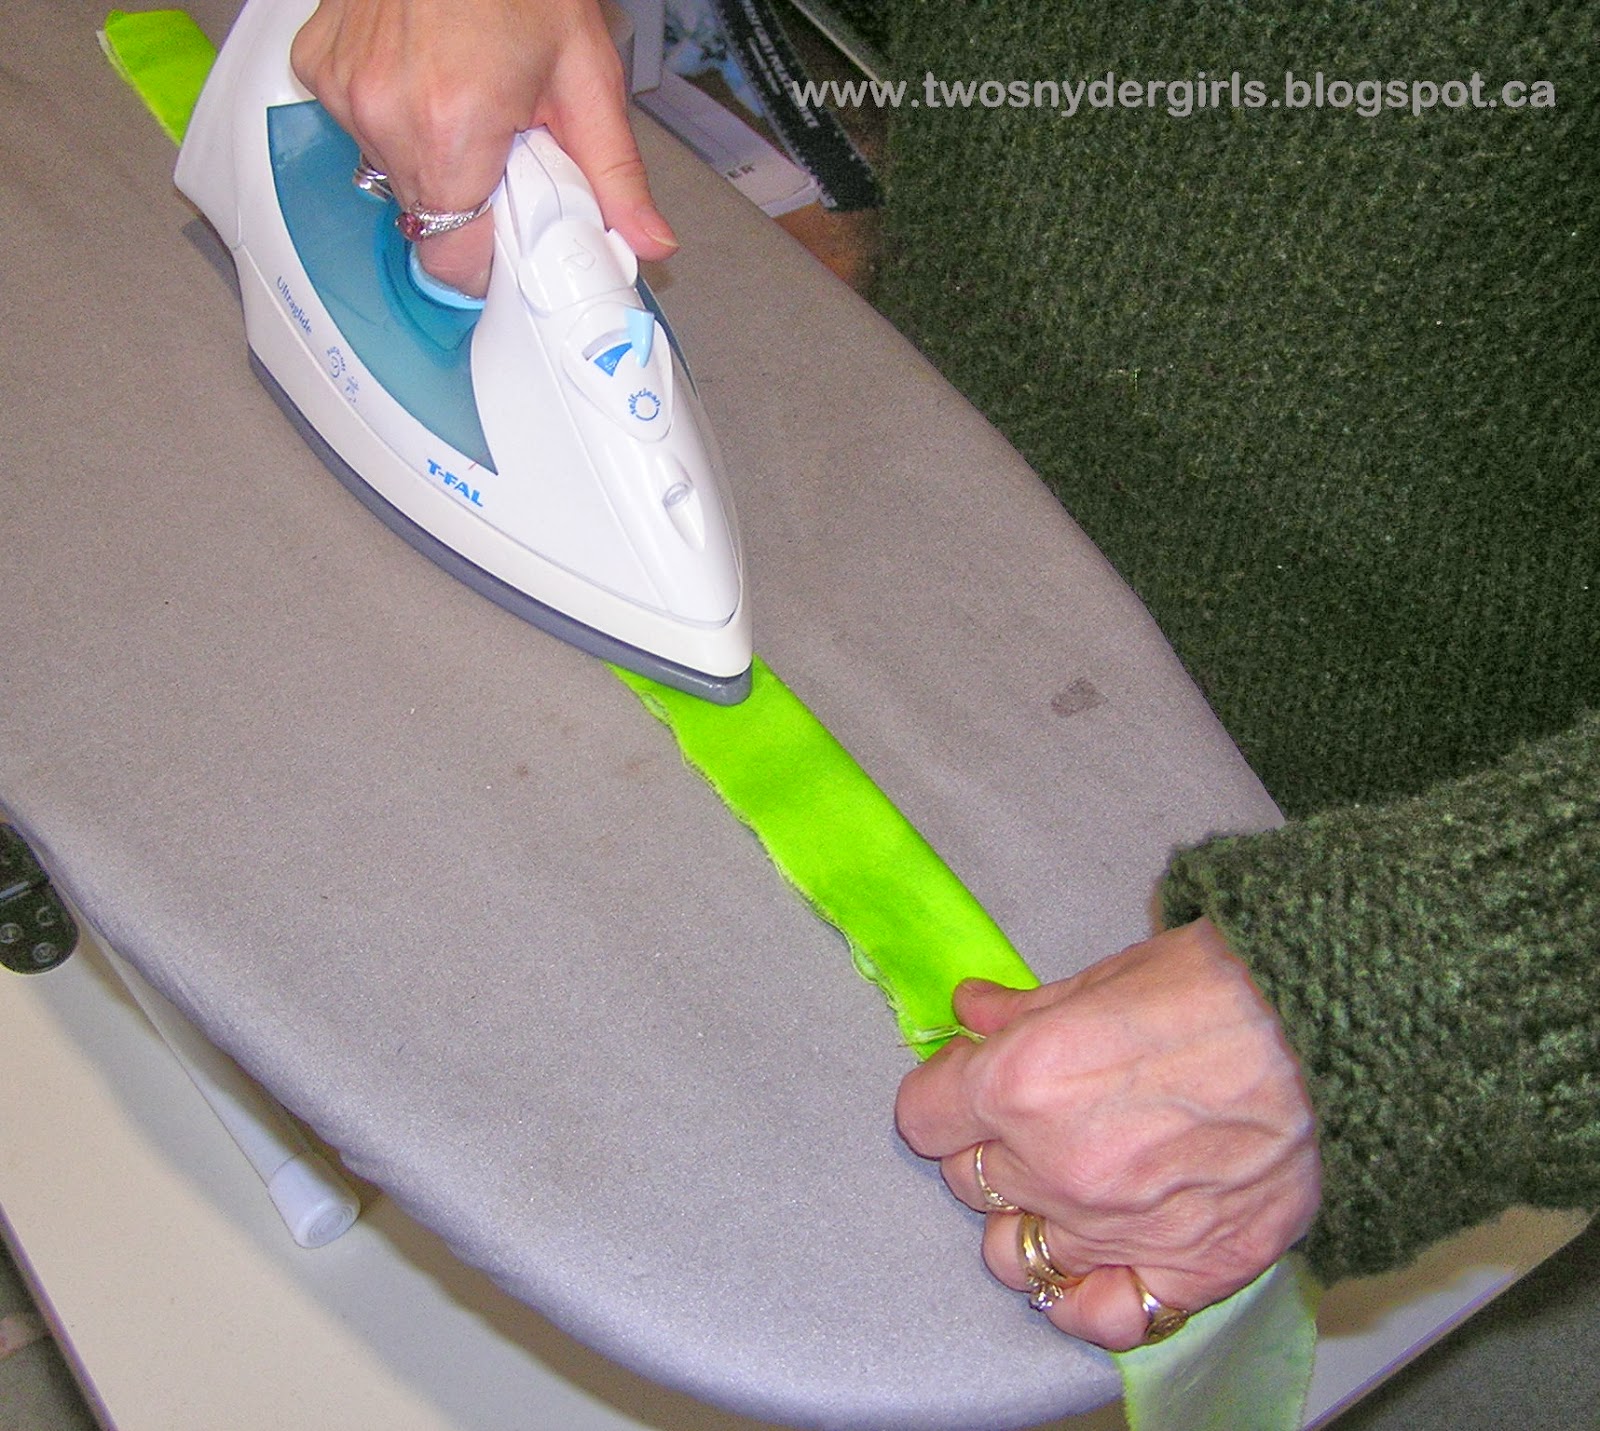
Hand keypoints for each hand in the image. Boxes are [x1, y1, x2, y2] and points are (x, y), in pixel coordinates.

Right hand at [291, 0, 677, 296]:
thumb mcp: (585, 76)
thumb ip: (613, 174)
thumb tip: (648, 241)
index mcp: (452, 127)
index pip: (453, 258)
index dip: (489, 265)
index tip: (514, 243)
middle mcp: (386, 114)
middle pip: (428, 218)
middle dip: (472, 201)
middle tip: (506, 149)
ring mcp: (346, 91)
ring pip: (394, 175)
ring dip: (435, 158)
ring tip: (468, 99)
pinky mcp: (319, 69)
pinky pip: (361, 128)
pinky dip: (396, 117)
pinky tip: (425, 74)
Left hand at [895, 919, 1319, 1349]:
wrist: (1330, 1030)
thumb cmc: (1216, 988)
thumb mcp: (1100, 978)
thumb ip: (1021, 1011)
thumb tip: (970, 1014)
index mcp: (1018, 1085)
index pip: (920, 1116)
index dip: (944, 1094)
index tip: (970, 1082)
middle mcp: (1052, 1167)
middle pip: (966, 1179)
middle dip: (988, 1146)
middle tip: (1035, 1118)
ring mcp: (1113, 1229)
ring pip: (1012, 1252)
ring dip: (1027, 1219)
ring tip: (1065, 1185)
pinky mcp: (1182, 1270)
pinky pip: (1096, 1314)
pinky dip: (1083, 1295)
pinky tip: (1093, 1261)